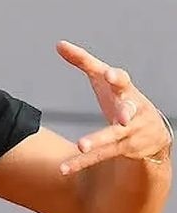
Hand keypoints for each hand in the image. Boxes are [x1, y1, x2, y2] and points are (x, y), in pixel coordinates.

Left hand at [56, 41, 171, 175]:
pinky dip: (81, 162)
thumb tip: (59, 44)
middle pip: (128, 111)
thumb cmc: (121, 97)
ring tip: (81, 145)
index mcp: (126, 91)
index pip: (123, 82)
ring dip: (98, 141)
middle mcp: (132, 111)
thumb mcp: (105, 80)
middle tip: (120, 117)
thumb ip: (83, 61)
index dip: (117, 78)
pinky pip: (100, 156)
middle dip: (124, 113)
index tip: (109, 74)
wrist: (153, 133)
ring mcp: (129, 132)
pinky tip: (64, 168)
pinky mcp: (123, 150)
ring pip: (113, 138)